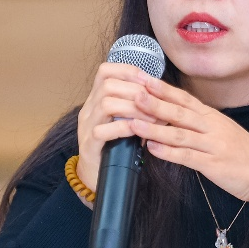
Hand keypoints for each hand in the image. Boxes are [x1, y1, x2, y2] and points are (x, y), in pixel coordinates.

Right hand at [74, 63, 158, 190]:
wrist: (97, 176)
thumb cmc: (117, 146)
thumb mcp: (125, 120)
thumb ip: (136, 106)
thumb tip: (162, 93)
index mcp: (96, 99)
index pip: (105, 71)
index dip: (128, 71)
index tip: (149, 81)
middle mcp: (88, 109)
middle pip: (107, 85)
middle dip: (136, 91)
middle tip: (157, 104)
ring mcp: (86, 127)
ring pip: (106, 104)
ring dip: (134, 108)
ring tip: (152, 118)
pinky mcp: (89, 146)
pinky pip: (103, 131)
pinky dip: (124, 128)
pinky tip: (139, 131)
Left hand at [129, 78, 248, 201]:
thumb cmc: (243, 154)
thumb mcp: (223, 132)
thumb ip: (199, 124)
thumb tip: (172, 116)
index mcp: (213, 117)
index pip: (184, 99)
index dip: (163, 89)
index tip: (143, 79)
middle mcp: (213, 127)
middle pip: (180, 112)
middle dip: (155, 102)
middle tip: (133, 93)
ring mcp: (213, 145)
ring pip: (180, 134)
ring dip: (155, 128)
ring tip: (134, 123)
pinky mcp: (214, 165)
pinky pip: (188, 157)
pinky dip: (169, 153)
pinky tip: (153, 149)